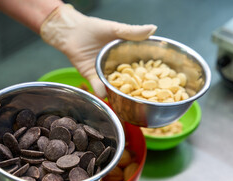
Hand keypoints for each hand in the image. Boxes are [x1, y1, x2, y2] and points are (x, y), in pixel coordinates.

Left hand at [40, 4, 156, 97]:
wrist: (71, 31)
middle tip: (146, 95)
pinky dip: (101, 90)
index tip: (161, 80)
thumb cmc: (93, 27)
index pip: (140, 66)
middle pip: (129, 80)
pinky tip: (105, 94)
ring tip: (128, 100)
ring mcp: (105, 73)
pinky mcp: (92, 76)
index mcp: (126, 55)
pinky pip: (98, 85)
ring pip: (115, 85)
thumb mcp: (115, 29)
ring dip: (120, 93)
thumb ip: (133, 32)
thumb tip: (153, 29)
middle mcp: (117, 67)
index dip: (150, 73)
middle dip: (137, 88)